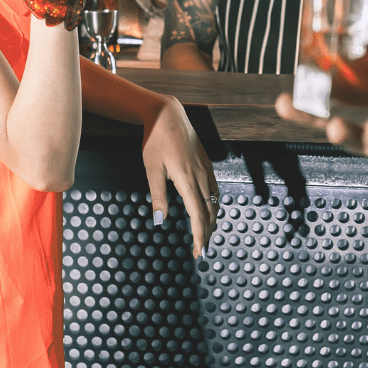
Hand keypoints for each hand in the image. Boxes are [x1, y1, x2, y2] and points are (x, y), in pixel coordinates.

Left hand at [140, 95, 219, 257]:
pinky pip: (215, 191)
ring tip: (205, 236)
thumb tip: (159, 221)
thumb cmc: (156, 140)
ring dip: (212, 222)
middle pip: (210, 213)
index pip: (198, 215)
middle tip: (201, 251)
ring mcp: (207, 170)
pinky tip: (208, 212)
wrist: (168, 115)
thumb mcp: (152, 169)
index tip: (198, 252)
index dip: (199, 236)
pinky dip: (214, 207)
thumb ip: (158, 196)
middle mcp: (202, 176)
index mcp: (187, 179)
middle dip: (206, 234)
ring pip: (215, 203)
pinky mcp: (207, 164)